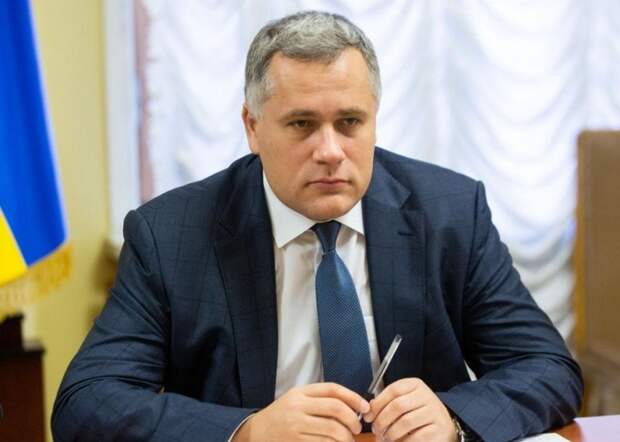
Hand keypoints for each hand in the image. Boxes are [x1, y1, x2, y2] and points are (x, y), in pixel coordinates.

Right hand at [233, 382, 369, 441]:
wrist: (256, 432)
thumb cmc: (281, 416)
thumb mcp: (296, 399)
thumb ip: (320, 399)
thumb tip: (352, 405)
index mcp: (300, 393)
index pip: (333, 390)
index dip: (354, 397)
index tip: (365, 407)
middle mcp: (298, 407)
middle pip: (336, 409)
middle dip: (353, 420)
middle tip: (357, 428)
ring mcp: (296, 426)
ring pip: (333, 430)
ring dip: (347, 438)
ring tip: (348, 440)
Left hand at [363, 378, 455, 441]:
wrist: (444, 426)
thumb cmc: (419, 414)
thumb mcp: (405, 401)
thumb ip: (388, 402)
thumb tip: (369, 411)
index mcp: (416, 385)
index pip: (393, 390)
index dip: (377, 404)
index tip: (368, 417)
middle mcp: (426, 396)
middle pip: (397, 406)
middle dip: (382, 421)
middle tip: (377, 431)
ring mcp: (434, 412)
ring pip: (405, 422)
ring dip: (391, 434)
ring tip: (386, 438)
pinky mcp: (439, 430)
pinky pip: (415, 437)